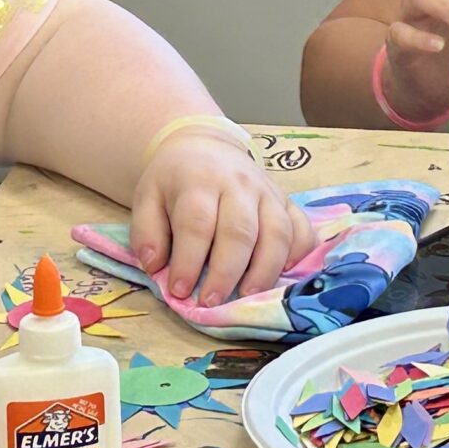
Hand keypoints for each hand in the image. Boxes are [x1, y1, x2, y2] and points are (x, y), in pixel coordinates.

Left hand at [127, 134, 315, 305]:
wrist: (205, 146)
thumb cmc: (175, 180)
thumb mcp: (147, 197)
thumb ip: (146, 232)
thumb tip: (154, 265)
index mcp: (200, 181)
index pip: (197, 224)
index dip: (189, 261)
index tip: (180, 291)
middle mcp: (239, 184)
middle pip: (240, 232)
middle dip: (226, 272)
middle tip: (212, 301)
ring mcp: (268, 192)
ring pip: (277, 233)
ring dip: (264, 270)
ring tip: (247, 296)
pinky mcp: (287, 201)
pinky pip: (302, 228)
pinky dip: (298, 253)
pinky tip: (284, 273)